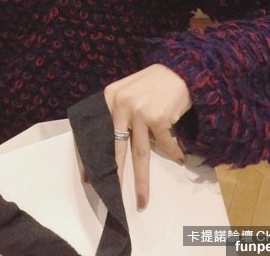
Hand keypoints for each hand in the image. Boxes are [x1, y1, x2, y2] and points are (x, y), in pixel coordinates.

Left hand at [103, 64, 191, 210]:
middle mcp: (121, 104)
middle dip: (115, 174)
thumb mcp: (128, 90)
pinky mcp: (158, 118)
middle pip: (117, 147)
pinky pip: (164, 144)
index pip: (98, 132)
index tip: (88, 178)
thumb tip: (112, 143)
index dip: (91, 156)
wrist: (181, 70)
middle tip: (111, 194)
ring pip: (140, 153)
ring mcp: (140, 111)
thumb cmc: (154, 83)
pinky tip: (179, 158)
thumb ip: (118, 111)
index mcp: (110, 97)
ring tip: (142, 199)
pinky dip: (173, 153)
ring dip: (142, 179)